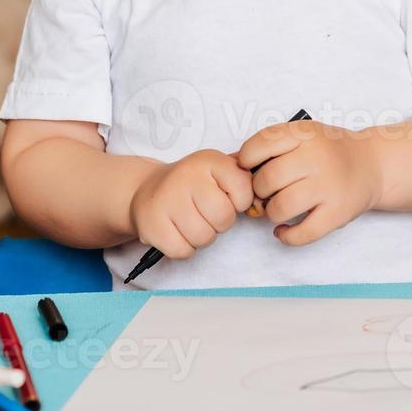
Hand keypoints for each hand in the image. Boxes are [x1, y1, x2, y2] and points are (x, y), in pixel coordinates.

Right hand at [128, 149, 253, 259]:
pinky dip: (184, 247)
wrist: (146, 190)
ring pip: (204, 237)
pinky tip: (176, 230)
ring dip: (202, 236)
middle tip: (205, 212)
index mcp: (209, 159)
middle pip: (224, 217)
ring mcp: (166, 200)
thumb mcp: (218, 171)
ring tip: (190, 221)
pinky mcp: (152, 224)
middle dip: (219, 222)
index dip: (239, 201)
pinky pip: (183, 250)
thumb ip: (244, 180)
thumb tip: (265, 201)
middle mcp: (186, 175)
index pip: (244, 190)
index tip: (225, 196)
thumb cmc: (191, 185)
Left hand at [235, 121, 383, 245]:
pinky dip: (286, 236)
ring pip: (280, 208)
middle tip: (266, 192)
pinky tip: (283, 231)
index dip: (246, 161)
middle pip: (266, 180)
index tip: (250, 168)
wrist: (373, 164)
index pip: (258, 146)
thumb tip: (229, 163)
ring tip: (278, 209)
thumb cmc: (328, 151)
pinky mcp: (337, 213)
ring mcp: (328, 186)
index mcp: (304, 133)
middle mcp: (316, 158)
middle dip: (259, 191)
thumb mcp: (301, 136)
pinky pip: (302, 233)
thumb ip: (268, 146)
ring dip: (271, 213)